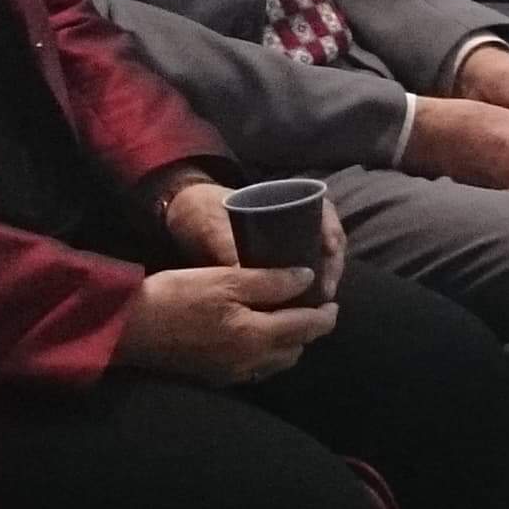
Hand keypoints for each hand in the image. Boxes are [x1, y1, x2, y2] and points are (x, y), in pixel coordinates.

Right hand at [118, 266, 334, 384]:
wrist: (127, 327)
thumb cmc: (178, 295)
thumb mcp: (227, 279)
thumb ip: (272, 281)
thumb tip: (308, 279)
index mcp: (257, 337)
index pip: (307, 328)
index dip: (326, 314)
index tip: (333, 301)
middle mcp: (249, 362)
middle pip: (295, 349)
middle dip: (309, 330)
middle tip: (312, 308)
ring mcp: (230, 373)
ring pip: (276, 363)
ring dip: (289, 344)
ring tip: (289, 320)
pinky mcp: (212, 376)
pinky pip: (254, 369)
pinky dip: (266, 354)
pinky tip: (258, 337)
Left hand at [157, 180, 345, 301]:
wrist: (176, 219)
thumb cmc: (198, 212)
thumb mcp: (212, 227)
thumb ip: (227, 249)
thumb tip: (247, 280)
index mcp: (282, 201)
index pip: (323, 212)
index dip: (333, 230)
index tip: (330, 249)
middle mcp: (290, 222)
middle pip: (326, 241)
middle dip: (331, 265)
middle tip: (326, 290)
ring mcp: (283, 244)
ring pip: (316, 260)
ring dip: (322, 280)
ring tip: (317, 302)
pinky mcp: (271, 265)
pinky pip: (298, 276)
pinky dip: (305, 290)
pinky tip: (302, 306)